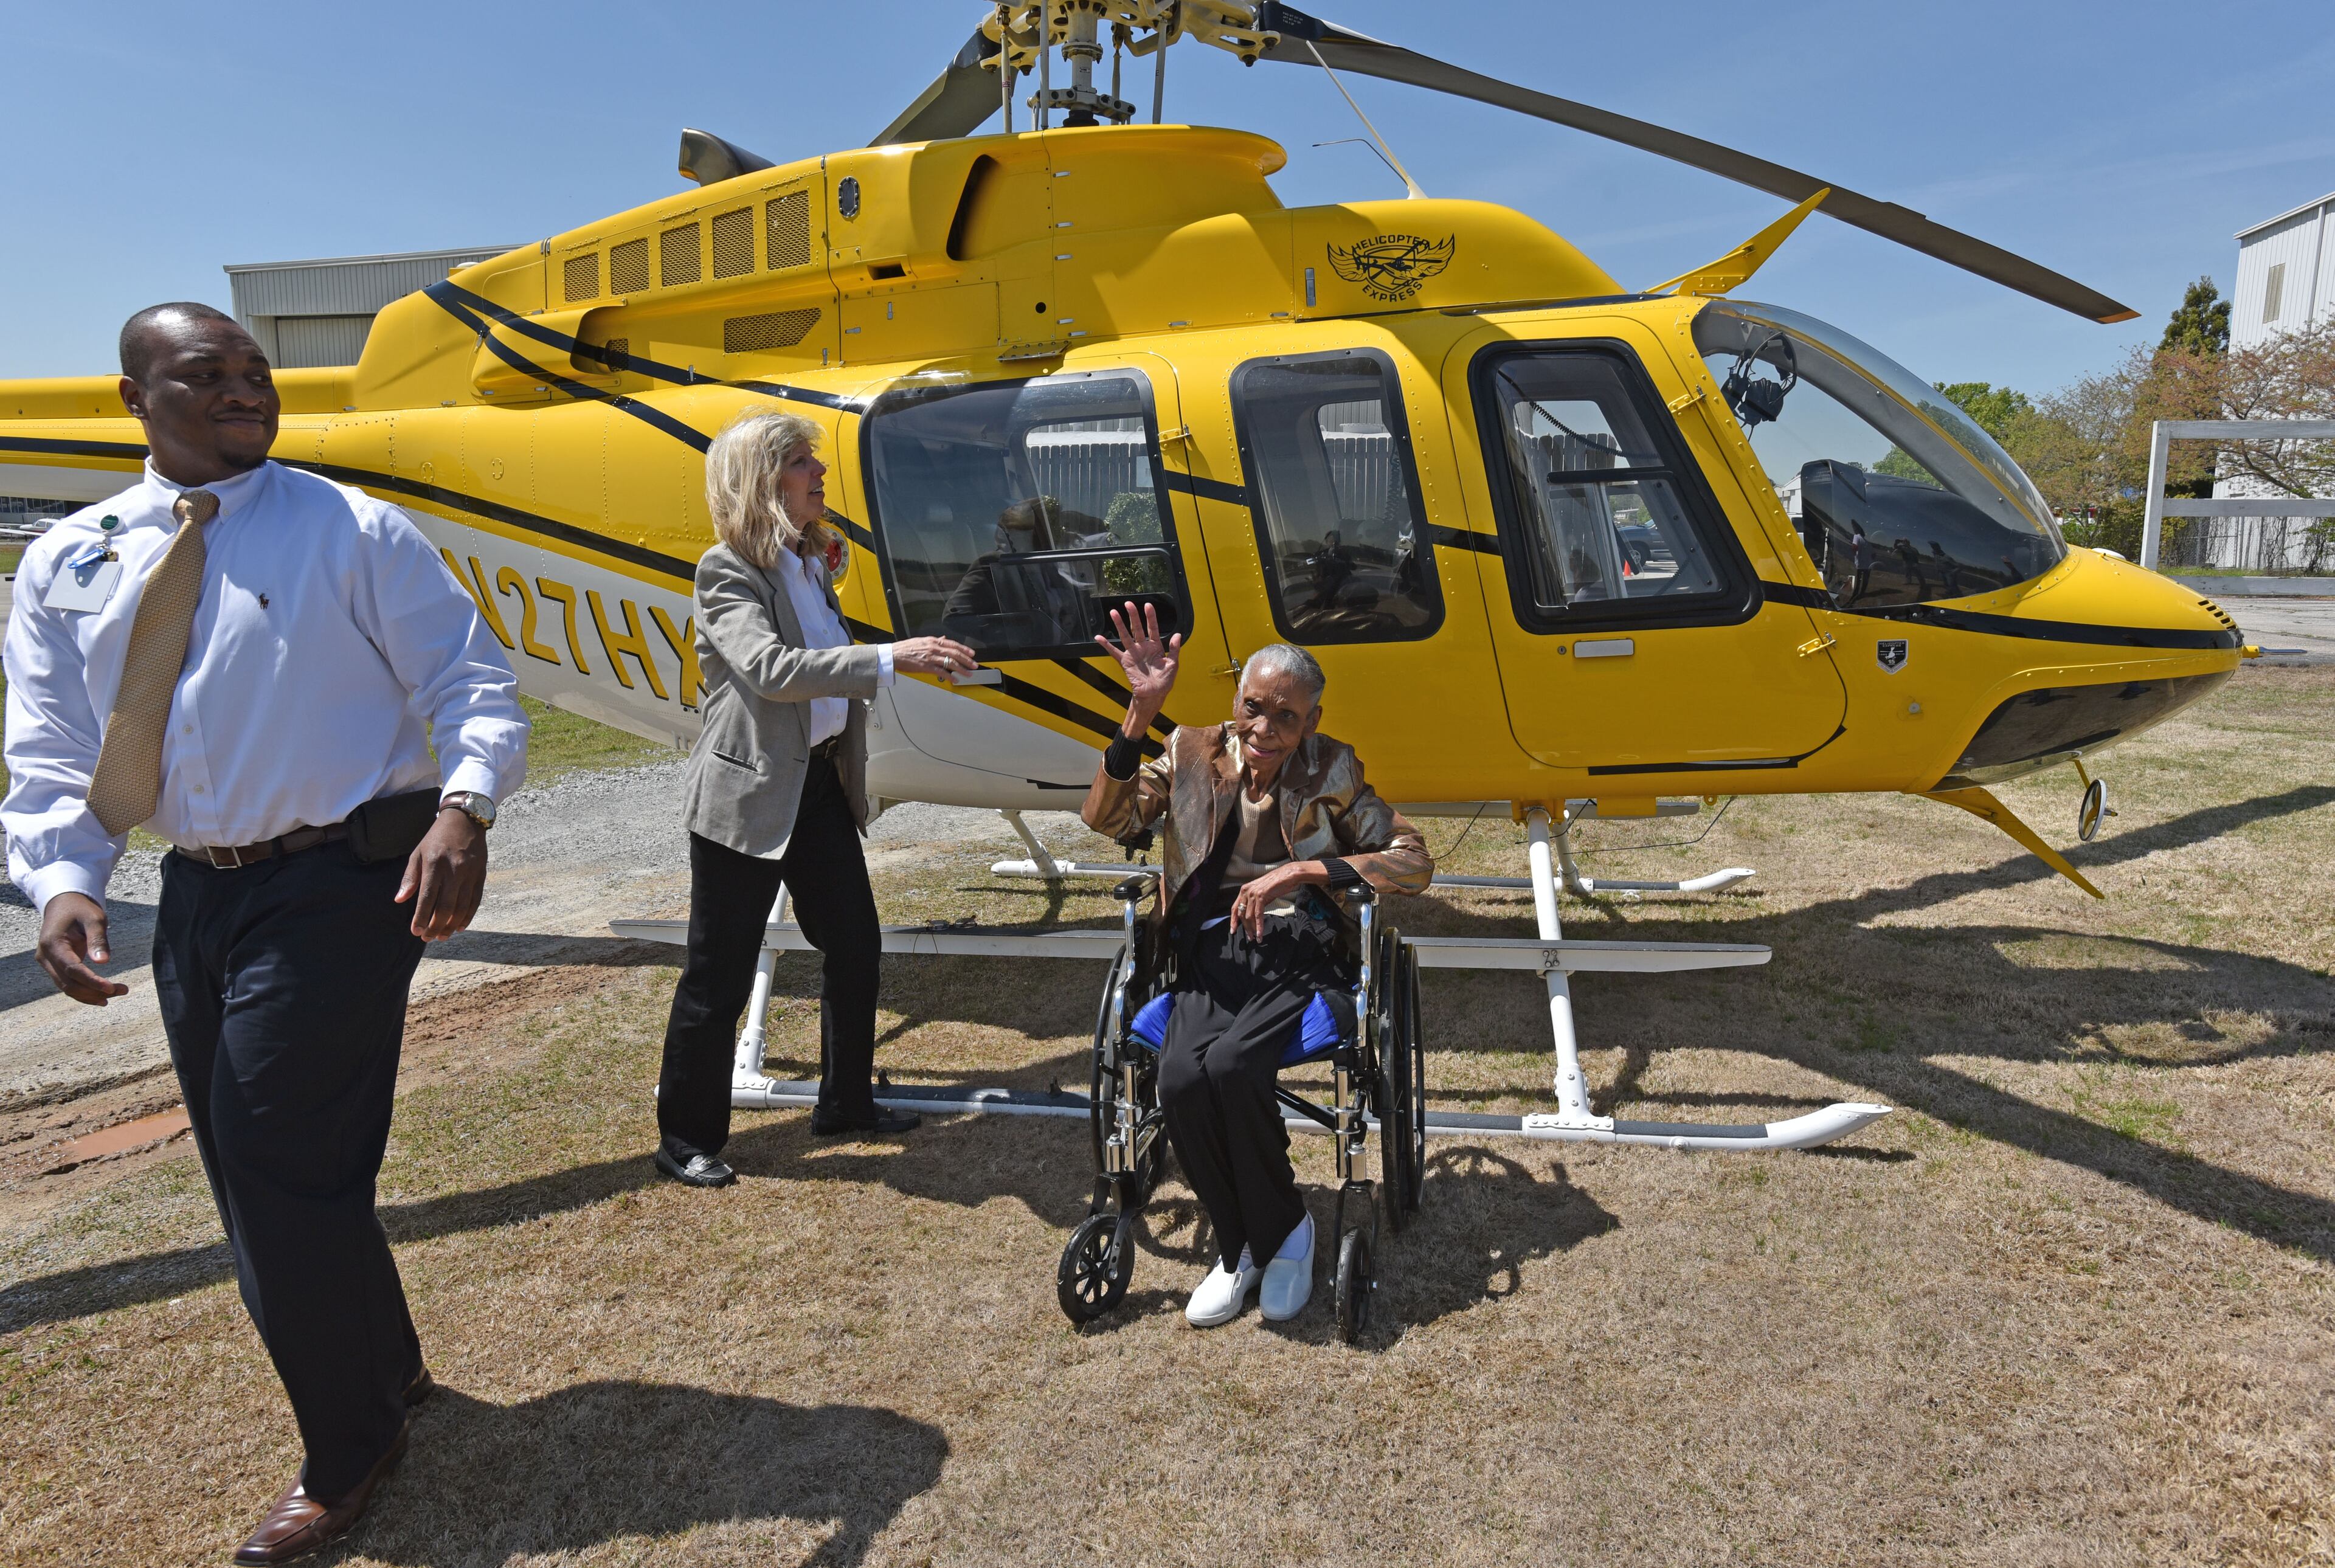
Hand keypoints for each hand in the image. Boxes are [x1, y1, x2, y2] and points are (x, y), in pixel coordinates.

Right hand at [36, 891, 127, 1004]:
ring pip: (67, 987)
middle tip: (124, 990)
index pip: (72, 969)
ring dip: (91, 994)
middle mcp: (45, 957)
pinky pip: (66, 984)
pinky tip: (101, 998)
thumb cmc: (80, 909)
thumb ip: (98, 939)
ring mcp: (47, 963)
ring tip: (117, 994)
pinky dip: (83, 992)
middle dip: (95, 991)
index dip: (92, 981)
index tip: (112, 988)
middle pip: (69, 983)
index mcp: (53, 944)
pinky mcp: (53, 966)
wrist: (63, 904)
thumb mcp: (94, 918)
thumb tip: (103, 962)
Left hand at [396, 809, 487, 940]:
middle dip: (435, 926)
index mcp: (434, 865)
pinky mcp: (480, 875)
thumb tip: (400, 899)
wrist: (465, 821)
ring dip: (451, 925)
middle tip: (428, 938)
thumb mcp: (418, 853)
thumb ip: (410, 877)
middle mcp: (453, 870)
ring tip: (442, 936)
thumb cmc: (437, 838)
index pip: (427, 898)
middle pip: (445, 907)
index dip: (421, 918)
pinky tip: (459, 926)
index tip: (415, 931)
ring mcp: (469, 874)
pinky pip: (475, 901)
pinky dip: (468, 916)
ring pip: (461, 907)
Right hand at [892, 636, 980, 677]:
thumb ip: (934, 640)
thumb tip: (944, 638)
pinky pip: (941, 672)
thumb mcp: (922, 640)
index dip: (964, 649)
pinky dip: (949, 676)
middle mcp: (933, 648)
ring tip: (968, 674)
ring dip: (961, 669)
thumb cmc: (906, 648)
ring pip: (950, 663)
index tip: (972, 654)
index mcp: (933, 641)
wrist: (894, 654)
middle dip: (967, 660)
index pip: (953, 644)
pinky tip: (955, 679)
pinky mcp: (926, 667)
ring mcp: (930, 657)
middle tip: (974, 665)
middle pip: (955, 654)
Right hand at [1094, 601, 1180, 732]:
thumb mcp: (1173, 665)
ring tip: (1113, 612)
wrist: (1154, 695)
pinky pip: (1114, 652)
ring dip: (1119, 624)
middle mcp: (1143, 647)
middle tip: (1129, 604)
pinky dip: (1106, 645)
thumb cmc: (1165, 681)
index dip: (1150, 617)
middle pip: (1138, 628)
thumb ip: (1174, 650)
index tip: (1148, 605)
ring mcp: (1133, 654)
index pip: (1153, 628)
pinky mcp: (1125, 662)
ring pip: (1125, 636)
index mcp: (1156, 647)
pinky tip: (1098, 637)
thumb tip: (1177, 634)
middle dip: (1133, 616)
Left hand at [1229, 862, 1313, 939]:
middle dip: (1245, 928)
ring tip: (1255, 938)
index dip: (1233, 920)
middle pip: (1241, 914)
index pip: (1234, 908)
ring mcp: (1253, 893)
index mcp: (1244, 890)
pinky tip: (1260, 933)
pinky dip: (1258, 926)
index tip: (1233, 930)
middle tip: (1249, 938)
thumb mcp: (1262, 893)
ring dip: (1252, 929)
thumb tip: (1252, 916)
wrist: (1288, 875)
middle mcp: (1246, 891)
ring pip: (1249, 916)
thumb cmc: (1277, 885)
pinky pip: (1258, 915)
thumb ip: (1255, 902)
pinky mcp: (1261, 896)